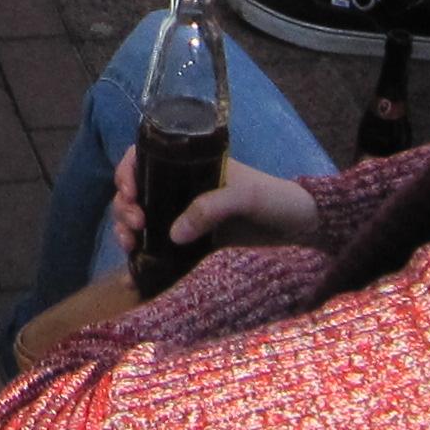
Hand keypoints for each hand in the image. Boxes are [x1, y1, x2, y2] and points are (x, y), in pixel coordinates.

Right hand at [107, 147, 320, 261]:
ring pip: (140, 221)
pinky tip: (132, 270)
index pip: (147, 159)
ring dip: (125, 231)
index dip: (128, 172)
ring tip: (130, 245)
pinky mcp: (191, 249)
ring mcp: (185, 221)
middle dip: (124, 207)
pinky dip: (140, 259)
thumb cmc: (278, 201)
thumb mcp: (247, 195)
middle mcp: (182, 191)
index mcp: (192, 167)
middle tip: (135, 224)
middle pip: (137, 193)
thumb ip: (211, 207)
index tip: (129, 192)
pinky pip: (157, 251)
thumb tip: (173, 233)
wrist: (304, 232)